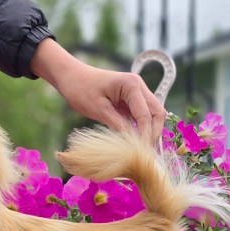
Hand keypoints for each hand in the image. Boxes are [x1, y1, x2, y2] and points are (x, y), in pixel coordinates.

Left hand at [31, 39, 165, 141]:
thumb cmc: (81, 90)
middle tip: (146, 153)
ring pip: (153, 114)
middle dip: (154, 133)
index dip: (146, 135)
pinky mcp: (132, 99)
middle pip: (157, 113)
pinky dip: (142, 127)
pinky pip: (143, 115)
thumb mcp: (98, 109)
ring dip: (150, 130)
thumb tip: (133, 142)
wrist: (72, 77)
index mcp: (131, 85)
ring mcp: (137, 92)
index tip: (141, 153)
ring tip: (143, 149)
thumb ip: (117, 124)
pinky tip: (136, 141)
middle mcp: (139, 86)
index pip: (146, 115)